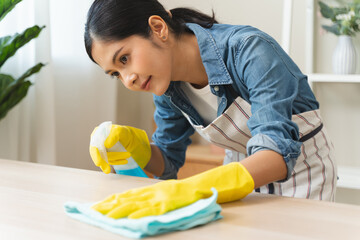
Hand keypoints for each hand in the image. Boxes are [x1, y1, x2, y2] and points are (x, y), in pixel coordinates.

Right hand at [89, 124, 150, 173]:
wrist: (133, 138)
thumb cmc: (126, 133)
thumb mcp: (121, 132)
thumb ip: (113, 136)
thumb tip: (106, 145)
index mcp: (98, 132)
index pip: (94, 145)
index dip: (96, 155)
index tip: (98, 163)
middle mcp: (97, 140)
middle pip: (97, 154)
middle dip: (103, 162)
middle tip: (107, 171)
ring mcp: (101, 148)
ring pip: (104, 158)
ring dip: (115, 160)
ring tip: (127, 157)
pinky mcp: (106, 155)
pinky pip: (108, 161)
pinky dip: (116, 162)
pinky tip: (125, 161)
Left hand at [91, 162, 253, 218]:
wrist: (206, 186)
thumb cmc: (188, 192)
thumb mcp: (168, 192)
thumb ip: (155, 196)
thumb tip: (136, 205)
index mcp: (153, 190)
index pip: (128, 195)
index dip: (112, 201)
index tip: (98, 206)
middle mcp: (153, 193)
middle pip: (127, 200)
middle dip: (108, 207)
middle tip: (92, 212)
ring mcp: (160, 199)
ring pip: (134, 205)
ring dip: (117, 212)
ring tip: (102, 217)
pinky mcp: (168, 205)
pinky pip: (151, 211)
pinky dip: (139, 216)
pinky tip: (129, 221)